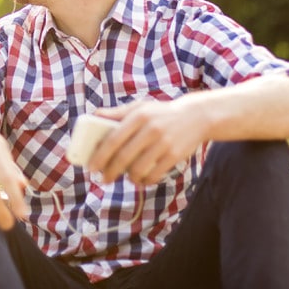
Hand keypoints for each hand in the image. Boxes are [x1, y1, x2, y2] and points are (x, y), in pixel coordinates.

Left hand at [89, 98, 207, 185]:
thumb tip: (94, 115)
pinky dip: (145, 181)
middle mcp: (150, 129)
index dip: (100, 156)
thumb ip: (118, 113)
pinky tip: (141, 179)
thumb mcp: (140, 107)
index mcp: (138, 115)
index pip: (113, 139)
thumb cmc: (161, 113)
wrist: (196, 116)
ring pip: (138, 169)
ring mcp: (163, 143)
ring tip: (127, 177)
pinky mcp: (174, 155)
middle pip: (123, 157)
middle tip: (104, 179)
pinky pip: (154, 175)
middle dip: (110, 172)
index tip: (91, 167)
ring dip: (128, 178)